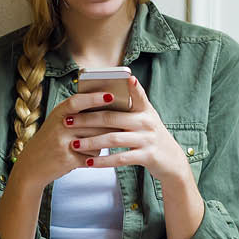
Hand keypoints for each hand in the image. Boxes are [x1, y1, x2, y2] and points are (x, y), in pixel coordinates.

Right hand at [11, 90, 118, 189]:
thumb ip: (78, 114)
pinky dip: (94, 157)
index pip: (77, 101)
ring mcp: (62, 143)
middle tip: (124, 123)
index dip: (94, 98)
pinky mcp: (67, 160)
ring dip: (102, 142)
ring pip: (95, 140)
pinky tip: (91, 157)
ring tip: (104, 142)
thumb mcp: (58, 121)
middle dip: (110, 124)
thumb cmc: (51, 140)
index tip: (111, 96)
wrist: (32, 165)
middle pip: (92, 122)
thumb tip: (109, 108)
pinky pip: (91, 156)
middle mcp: (59, 126)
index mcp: (58, 113)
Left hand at [68, 76, 191, 185]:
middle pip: (112, 118)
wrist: (171, 161)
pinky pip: (120, 158)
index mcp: (146, 109)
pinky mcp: (147, 156)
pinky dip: (103, 160)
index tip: (126, 77)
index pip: (138, 94)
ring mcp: (147, 139)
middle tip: (67, 120)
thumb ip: (128, 109)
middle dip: (87, 119)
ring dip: (91, 141)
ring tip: (74, 143)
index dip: (133, 86)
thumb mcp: (144, 119)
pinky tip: (88, 161)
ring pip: (114, 139)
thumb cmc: (150, 136)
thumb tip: (100, 97)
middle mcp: (147, 122)